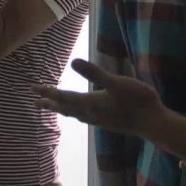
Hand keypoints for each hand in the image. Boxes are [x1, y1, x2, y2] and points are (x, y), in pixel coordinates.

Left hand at [33, 59, 168, 138]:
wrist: (152, 123)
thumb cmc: (137, 100)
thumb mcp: (117, 82)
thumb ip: (95, 73)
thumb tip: (73, 62)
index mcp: (90, 102)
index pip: (63, 96)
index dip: (47, 91)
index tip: (33, 88)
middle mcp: (91, 113)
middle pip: (65, 108)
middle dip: (50, 103)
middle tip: (35, 101)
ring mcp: (99, 120)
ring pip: (75, 114)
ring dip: (62, 109)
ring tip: (54, 107)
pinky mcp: (107, 122)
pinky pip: (84, 117)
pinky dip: (76, 113)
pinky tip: (82, 113)